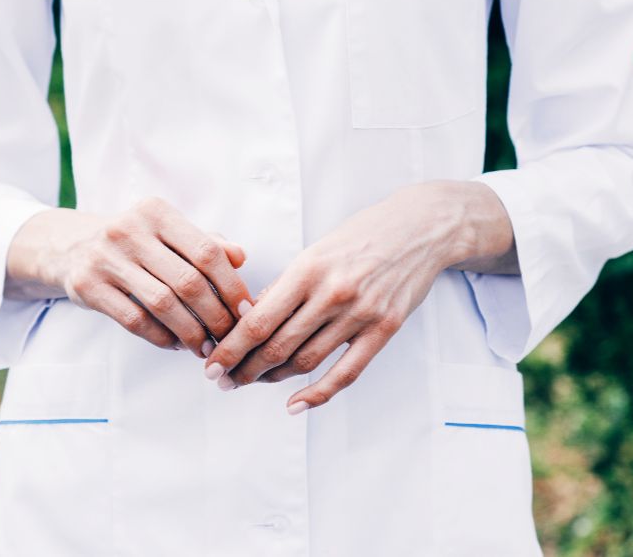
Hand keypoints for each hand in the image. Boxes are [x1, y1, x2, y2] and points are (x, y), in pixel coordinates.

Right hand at [5, 198, 252, 356]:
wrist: (70, 245)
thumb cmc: (135, 241)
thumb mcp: (167, 231)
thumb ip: (205, 242)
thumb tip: (241, 257)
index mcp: (157, 212)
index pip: (206, 251)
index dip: (231, 285)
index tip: (247, 311)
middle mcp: (129, 230)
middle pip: (187, 281)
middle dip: (215, 315)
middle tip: (229, 337)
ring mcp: (105, 258)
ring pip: (162, 304)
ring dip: (190, 332)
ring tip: (206, 347)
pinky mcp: (87, 286)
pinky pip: (134, 320)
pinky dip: (161, 337)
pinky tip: (175, 344)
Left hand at [202, 181, 515, 411]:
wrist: (420, 228)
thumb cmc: (362, 236)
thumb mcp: (316, 249)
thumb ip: (286, 285)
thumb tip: (252, 318)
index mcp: (308, 268)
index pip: (258, 320)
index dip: (230, 348)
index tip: (212, 364)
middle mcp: (332, 293)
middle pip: (277, 346)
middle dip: (244, 369)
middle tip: (225, 381)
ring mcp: (361, 313)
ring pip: (306, 361)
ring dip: (273, 379)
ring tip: (253, 383)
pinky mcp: (384, 329)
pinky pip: (346, 372)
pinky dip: (318, 394)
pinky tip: (296, 404)